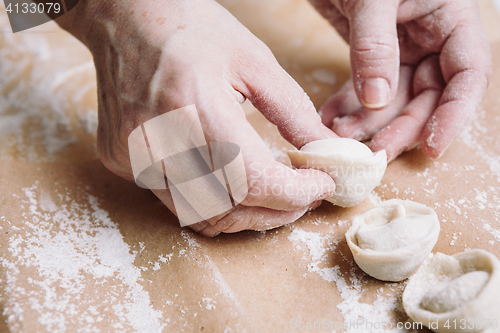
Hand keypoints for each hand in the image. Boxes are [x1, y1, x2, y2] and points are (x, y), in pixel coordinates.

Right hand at [57, 0, 336, 235]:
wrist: (126, 19)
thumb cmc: (192, 29)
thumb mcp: (254, 60)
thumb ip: (293, 111)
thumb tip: (325, 150)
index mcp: (193, 104)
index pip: (250, 179)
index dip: (294, 193)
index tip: (322, 185)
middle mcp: (155, 140)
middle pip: (227, 209)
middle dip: (276, 213)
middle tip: (304, 197)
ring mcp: (133, 156)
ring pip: (200, 217)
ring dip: (245, 216)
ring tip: (273, 197)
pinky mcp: (122, 162)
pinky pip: (176, 202)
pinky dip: (213, 202)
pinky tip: (231, 183)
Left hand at [309, 0, 491, 160]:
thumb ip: (375, 46)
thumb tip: (377, 101)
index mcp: (450, 19)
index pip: (467, 75)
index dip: (454, 114)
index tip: (432, 146)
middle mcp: (429, 38)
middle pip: (427, 96)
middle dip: (401, 127)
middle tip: (374, 152)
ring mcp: (399, 49)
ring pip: (393, 100)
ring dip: (368, 123)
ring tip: (340, 137)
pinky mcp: (369, 55)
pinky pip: (364, 90)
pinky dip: (348, 107)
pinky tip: (330, 120)